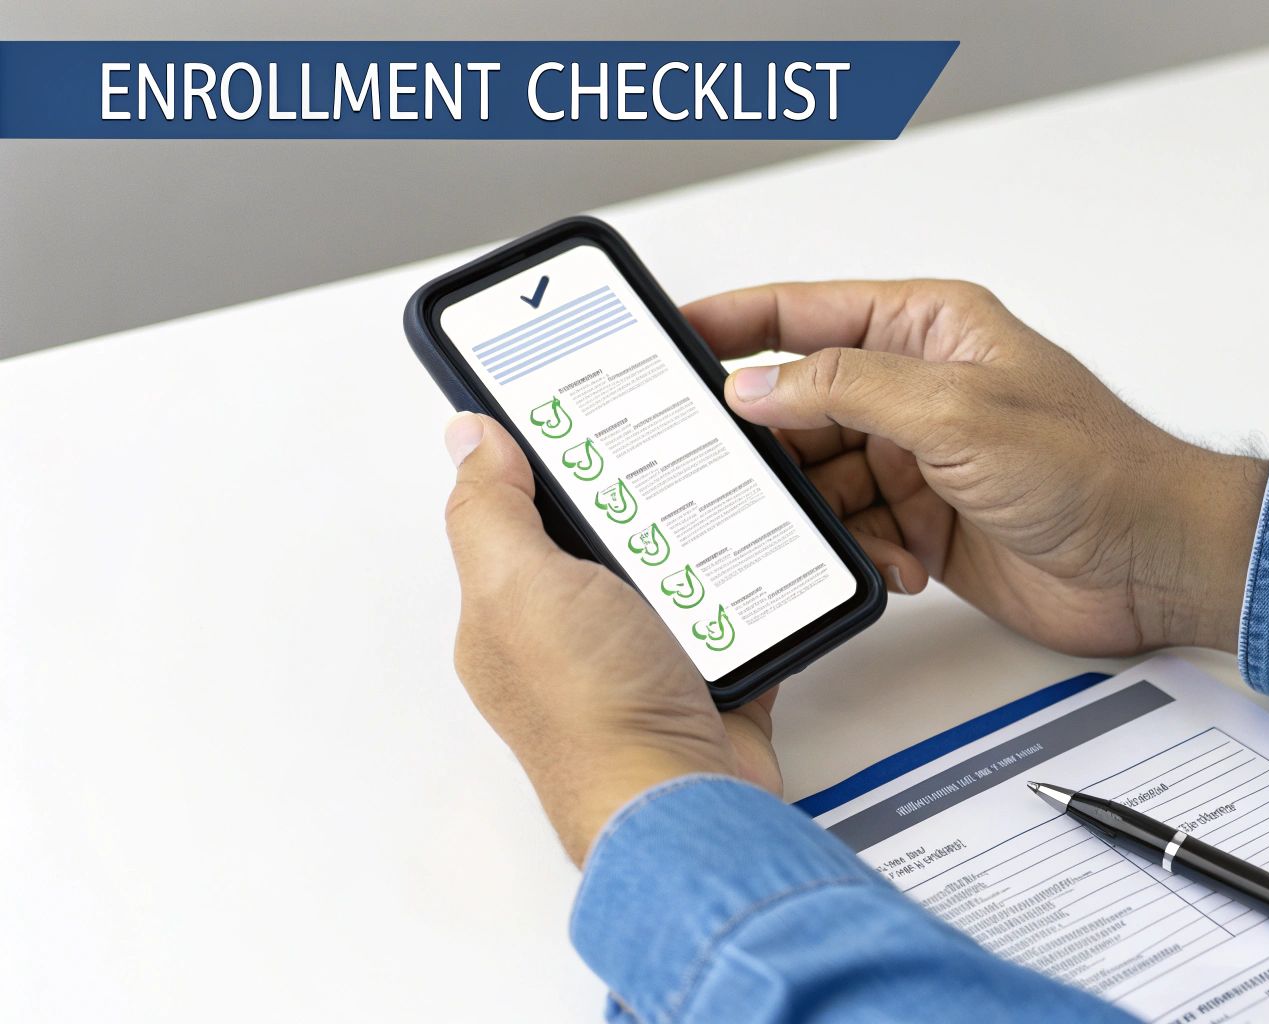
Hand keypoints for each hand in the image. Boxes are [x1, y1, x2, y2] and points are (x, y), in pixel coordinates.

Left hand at [441, 413, 780, 865]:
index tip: (582, 403)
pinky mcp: (704, 674)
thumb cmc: (594, 715)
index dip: (543, 453)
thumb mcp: (518, 586)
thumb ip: (489, 511)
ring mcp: (638, 656)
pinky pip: (730, 608)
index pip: (515, 507)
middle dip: (634, 489)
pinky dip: (748, 586)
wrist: (684, 801)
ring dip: (696, 535)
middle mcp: (569, 633)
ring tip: (722, 486)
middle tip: (667, 436)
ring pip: (671, 565)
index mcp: (509, 607)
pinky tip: (759, 553)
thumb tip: (469, 439)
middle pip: (601, 532)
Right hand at [684, 281, 1268, 656]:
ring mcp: (923, 459)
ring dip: (821, 510)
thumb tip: (759, 382)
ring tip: (812, 531)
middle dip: (769, 440)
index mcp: (929, 329)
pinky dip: (866, 553)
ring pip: (827, 476)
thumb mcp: (958, 412)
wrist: (1156, 563)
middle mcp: (920, 389)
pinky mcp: (930, 523)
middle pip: (804, 403)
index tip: (671, 336)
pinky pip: (861, 531)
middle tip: (719, 466)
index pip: (807, 313)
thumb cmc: (1096, 467)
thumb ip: (849, 388)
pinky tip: (897, 564)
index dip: (734, 322)